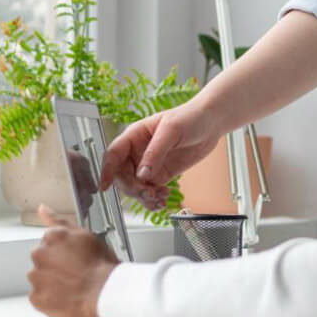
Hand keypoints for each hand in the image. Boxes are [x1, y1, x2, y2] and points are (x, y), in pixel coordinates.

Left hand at [28, 206, 117, 316]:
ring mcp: (36, 277)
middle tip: (74, 271)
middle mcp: (39, 254)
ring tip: (72, 285)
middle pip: (43, 259)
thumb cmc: (99, 265)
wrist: (104, 292)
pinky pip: (39, 296)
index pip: (50, 242)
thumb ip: (59, 220)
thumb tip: (42, 209)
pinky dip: (50, 297)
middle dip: (55, 264)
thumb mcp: (85, 234)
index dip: (64, 251)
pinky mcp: (36, 297)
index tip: (73, 257)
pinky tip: (66, 295)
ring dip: (51, 281)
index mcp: (51, 237)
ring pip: (40, 277)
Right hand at [99, 101, 220, 209]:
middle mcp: (138, 152)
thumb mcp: (171, 130)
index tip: (104, 185)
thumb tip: (142, 175)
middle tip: (148, 193)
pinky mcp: (161, 174)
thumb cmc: (190, 116)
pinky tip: (163, 199)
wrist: (212, 122)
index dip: (107, 170)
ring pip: (136, 187)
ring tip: (159, 199)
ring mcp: (149, 165)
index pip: (113, 154)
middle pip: (123, 176)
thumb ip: (155, 153)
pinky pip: (150, 191)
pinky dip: (154, 199)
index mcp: (134, 136)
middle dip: (133, 188)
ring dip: (144, 197)